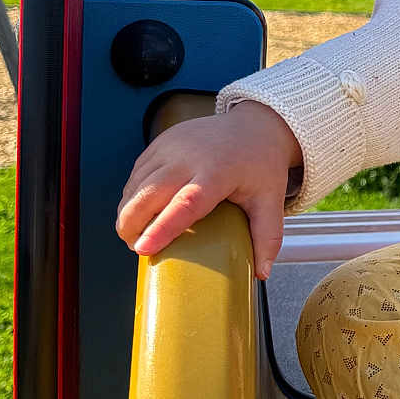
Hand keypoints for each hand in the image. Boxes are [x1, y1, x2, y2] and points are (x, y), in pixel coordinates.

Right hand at [115, 102, 301, 279]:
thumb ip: (267, 237)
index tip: (143, 248)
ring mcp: (171, 146)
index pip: (185, 203)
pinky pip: (136, 173)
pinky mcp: (160, 142)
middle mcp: (189, 156)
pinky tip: (140, 211)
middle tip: (136, 248)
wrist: (256, 125)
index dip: (162, 227)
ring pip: (136, 185)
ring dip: (129, 212)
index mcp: (218, 172)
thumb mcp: (270, 199)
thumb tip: (262, 273)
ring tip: (136, 234)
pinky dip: (132, 195)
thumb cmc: (261, 164)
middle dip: (132, 225)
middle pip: (148, 194)